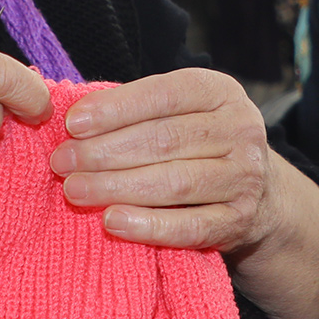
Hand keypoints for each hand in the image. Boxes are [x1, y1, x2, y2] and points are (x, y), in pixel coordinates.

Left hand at [54, 69, 318, 318]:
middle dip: (104, 152)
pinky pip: (189, 226)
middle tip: (62, 163)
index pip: (164, 95)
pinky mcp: (239, 221)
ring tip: (74, 190)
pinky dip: (148, 226)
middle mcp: (241, 130)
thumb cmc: (195, 144)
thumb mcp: (178, 111)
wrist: (256, 194)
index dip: (116, 109)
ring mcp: (244, 178)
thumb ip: (136, 110)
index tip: (73, 123)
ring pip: (173, 183)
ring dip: (116, 186)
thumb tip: (74, 120)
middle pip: (164, 140)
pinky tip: (112, 221)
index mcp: (221, 92)